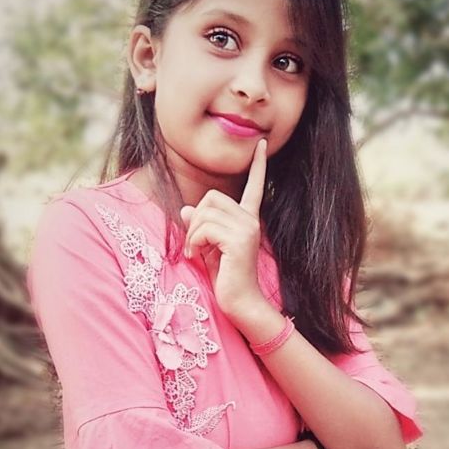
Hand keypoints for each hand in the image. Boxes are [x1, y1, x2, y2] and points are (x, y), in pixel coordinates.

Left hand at [179, 138, 267, 319]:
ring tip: (195, 252)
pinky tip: (197, 256)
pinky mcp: (239, 240)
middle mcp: (250, 220)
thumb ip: (199, 227)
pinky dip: (194, 241)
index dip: (258, 165)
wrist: (241, 303)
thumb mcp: (207, 248)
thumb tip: (186, 209)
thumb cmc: (225, 279)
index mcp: (247, 219)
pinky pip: (204, 227)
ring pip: (205, 212)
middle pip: (212, 197)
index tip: (262, 144)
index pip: (254, 186)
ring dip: (192, 234)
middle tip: (193, 244)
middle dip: (195, 219)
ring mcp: (247, 228)